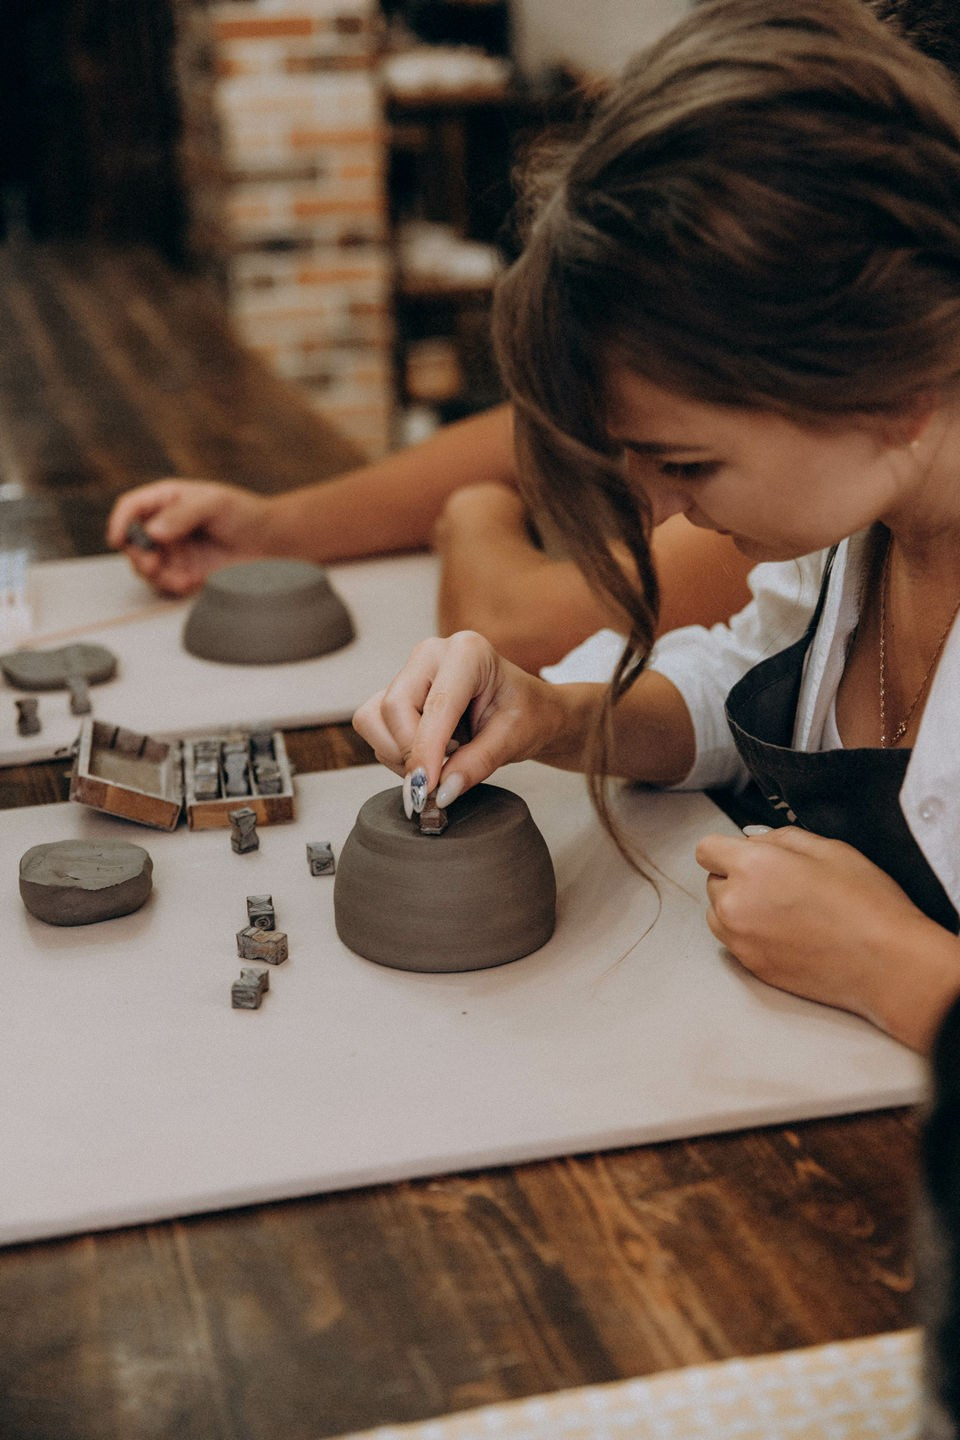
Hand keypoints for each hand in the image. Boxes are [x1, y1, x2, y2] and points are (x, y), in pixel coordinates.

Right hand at [106, 479, 271, 594]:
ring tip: (181, 578)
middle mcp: (165, 526)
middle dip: (138, 556)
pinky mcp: (185, 573)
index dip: (120, 522)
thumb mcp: (215, 503)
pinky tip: (192, 582)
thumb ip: (183, 513)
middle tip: (153, 565)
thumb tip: (153, 531)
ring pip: (145, 567)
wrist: (271, 543)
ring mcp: (174, 551)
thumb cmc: (246, 514)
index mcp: (167, 500)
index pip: (131, 507)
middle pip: (132, 542)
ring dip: (156, 576)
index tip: (118, 540)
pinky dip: (173, 587)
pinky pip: (165, 584)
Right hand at [353, 630, 569, 811]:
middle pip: (394, 706)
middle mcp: (431, 654)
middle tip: (439, 780)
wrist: (527, 709)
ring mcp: (410, 671)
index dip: (426, 750)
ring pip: (375, 718)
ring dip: (399, 753)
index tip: (425, 790)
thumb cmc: (527, 714)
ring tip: (443, 759)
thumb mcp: (514, 740)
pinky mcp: (397, 691)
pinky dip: (395, 752)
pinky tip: (430, 754)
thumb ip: (477, 764)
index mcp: (468, 653)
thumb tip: (441, 792)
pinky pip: (375, 726)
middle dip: (410, 752)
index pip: (436, 705)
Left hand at [696, 825, 959, 1044]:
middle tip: (778, 884)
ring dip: (738, 908)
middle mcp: (735, 903)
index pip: (707, 849)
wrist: (887, 964)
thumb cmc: (865, 902)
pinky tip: (787, 934)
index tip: (748, 855)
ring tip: (782, 911)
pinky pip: (734, 942)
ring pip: (718, 914)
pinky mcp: (751, 967)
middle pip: (713, 882)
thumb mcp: (828, 848)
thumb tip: (753, 839)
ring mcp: (740, 940)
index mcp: (751, 865)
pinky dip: (749, 934)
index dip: (728, 849)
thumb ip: (780, 838)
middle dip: (736, 878)